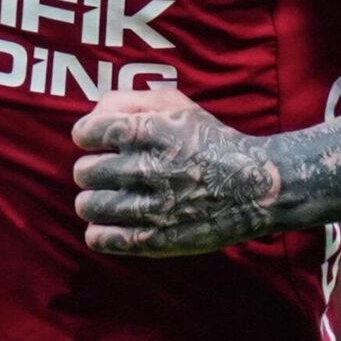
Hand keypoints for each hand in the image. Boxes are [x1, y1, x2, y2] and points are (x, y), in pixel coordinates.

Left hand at [71, 88, 283, 256]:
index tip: (96, 142)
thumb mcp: (175, 104)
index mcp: (149, 131)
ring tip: (105, 198)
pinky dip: (97, 232)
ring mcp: (151, 207)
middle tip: (105, 172)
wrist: (255, 186)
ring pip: (88, 205)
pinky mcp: (156, 240)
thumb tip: (91, 118)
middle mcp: (147, 168)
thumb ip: (127, 100)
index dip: (87, 136)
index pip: (87, 133)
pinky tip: (107, 224)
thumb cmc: (208, 140)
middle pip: (85, 170)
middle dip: (90, 169)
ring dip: (91, 200)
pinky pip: (101, 238)